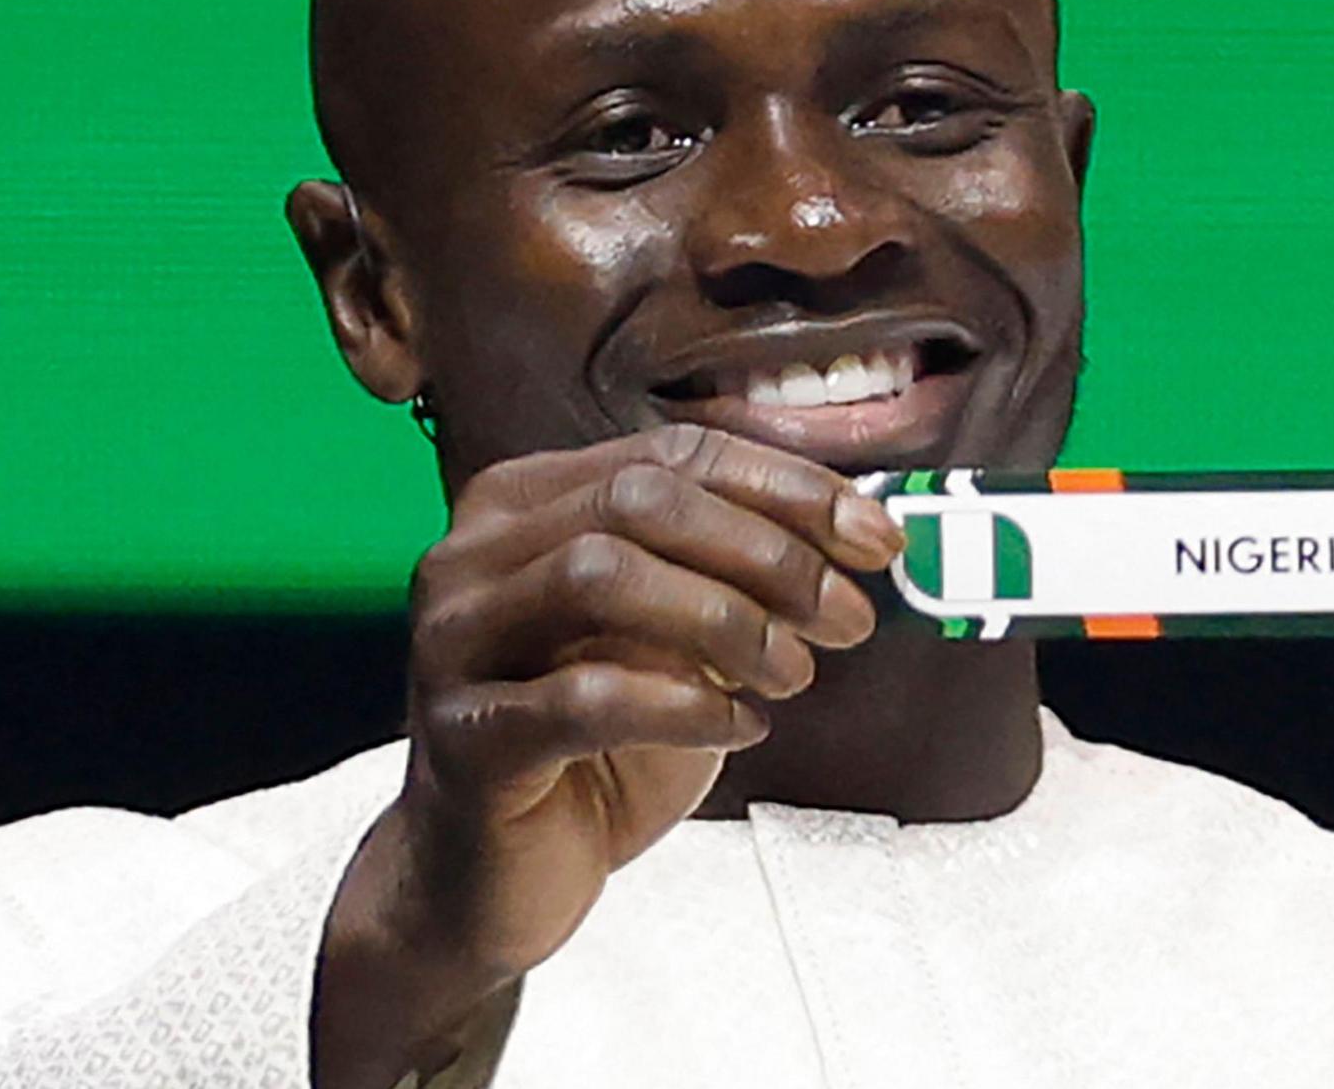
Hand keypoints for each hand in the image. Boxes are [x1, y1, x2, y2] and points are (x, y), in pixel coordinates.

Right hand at [313, 424, 903, 1087]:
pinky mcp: (465, 738)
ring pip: (599, 576)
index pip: (673, 454)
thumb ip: (742, 580)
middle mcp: (473, 556)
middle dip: (767, 552)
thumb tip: (864, 541)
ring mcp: (455, 643)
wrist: (492, 878)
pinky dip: (685, 705)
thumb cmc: (595, 748)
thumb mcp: (678, 644)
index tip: (878, 540)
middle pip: (638, 499)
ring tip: (795, 673)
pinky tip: (741, 726)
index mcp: (526, 504)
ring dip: (726, 620)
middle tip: (849, 615)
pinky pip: (584, 696)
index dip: (789, 489)